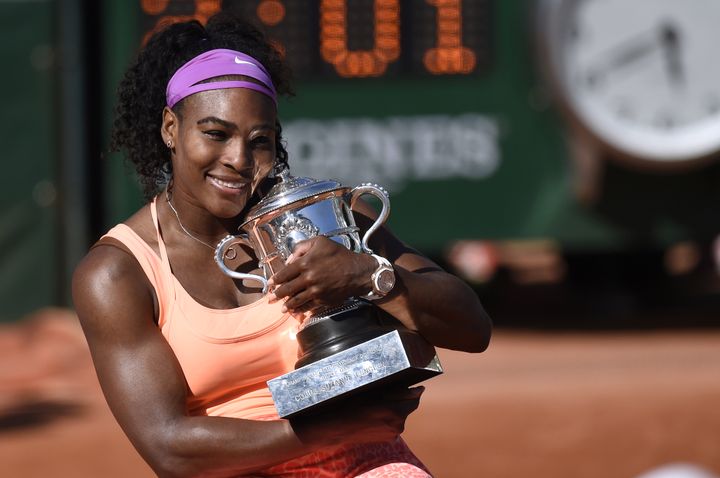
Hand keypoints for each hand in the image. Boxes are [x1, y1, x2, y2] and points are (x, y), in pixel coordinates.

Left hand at [267, 236, 375, 314]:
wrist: (357, 271)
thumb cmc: (339, 255)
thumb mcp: (320, 242)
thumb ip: (301, 247)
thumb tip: (290, 259)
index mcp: (305, 263)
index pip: (284, 274)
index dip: (274, 280)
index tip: (270, 283)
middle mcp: (308, 278)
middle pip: (287, 289)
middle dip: (276, 295)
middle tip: (270, 299)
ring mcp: (315, 291)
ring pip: (295, 300)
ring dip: (286, 305)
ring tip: (282, 308)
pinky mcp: (322, 300)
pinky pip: (307, 306)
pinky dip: (300, 309)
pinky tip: (295, 311)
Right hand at [290, 386, 424, 446]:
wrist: (336, 427)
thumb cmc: (352, 403)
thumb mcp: (374, 391)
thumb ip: (399, 391)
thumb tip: (419, 390)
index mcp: (396, 411)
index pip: (415, 397)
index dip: (412, 390)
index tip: (408, 385)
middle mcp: (398, 424)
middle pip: (408, 406)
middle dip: (401, 399)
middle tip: (384, 393)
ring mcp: (393, 434)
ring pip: (400, 415)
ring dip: (394, 409)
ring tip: (376, 404)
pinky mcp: (388, 439)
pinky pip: (394, 424)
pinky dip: (389, 418)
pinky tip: (375, 415)